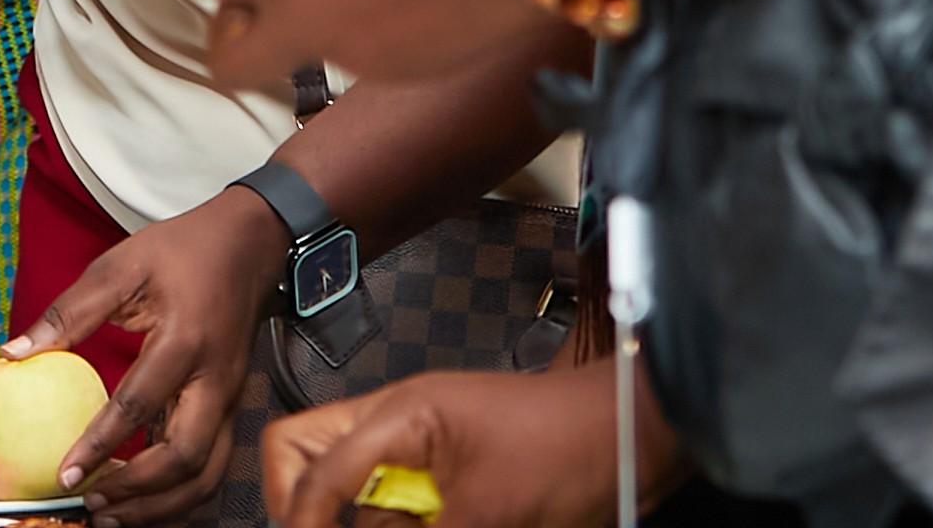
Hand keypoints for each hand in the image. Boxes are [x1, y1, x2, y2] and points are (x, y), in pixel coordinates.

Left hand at [10, 187, 285, 518]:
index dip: (100, 445)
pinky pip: (210, 464)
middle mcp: (214, 381)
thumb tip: (14, 352)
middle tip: (91, 503)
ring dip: (161, 505)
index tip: (65, 474)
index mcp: (184, 342)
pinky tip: (141, 498)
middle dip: (138, 493)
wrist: (248, 244)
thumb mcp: (121, 266)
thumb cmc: (182, 251)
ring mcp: (229, 399)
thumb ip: (69, 311)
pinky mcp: (229, 408)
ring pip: (206, 475)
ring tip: (114, 515)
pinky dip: (178, 492)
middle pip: (185, 459)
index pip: (139, 406)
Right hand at [262, 357, 665, 527]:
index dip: (301, 523)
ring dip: (368, 522)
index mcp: (398, 415)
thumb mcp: (485, 517)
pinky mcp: (444, 472)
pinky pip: (396, 507)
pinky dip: (402, 525)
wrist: (632, 437)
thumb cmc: (572, 451)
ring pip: (350, 489)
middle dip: (303, 505)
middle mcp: (396, 424)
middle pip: (304, 452)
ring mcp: (418, 445)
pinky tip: (444, 523)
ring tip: (440, 521)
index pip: (313, 468)